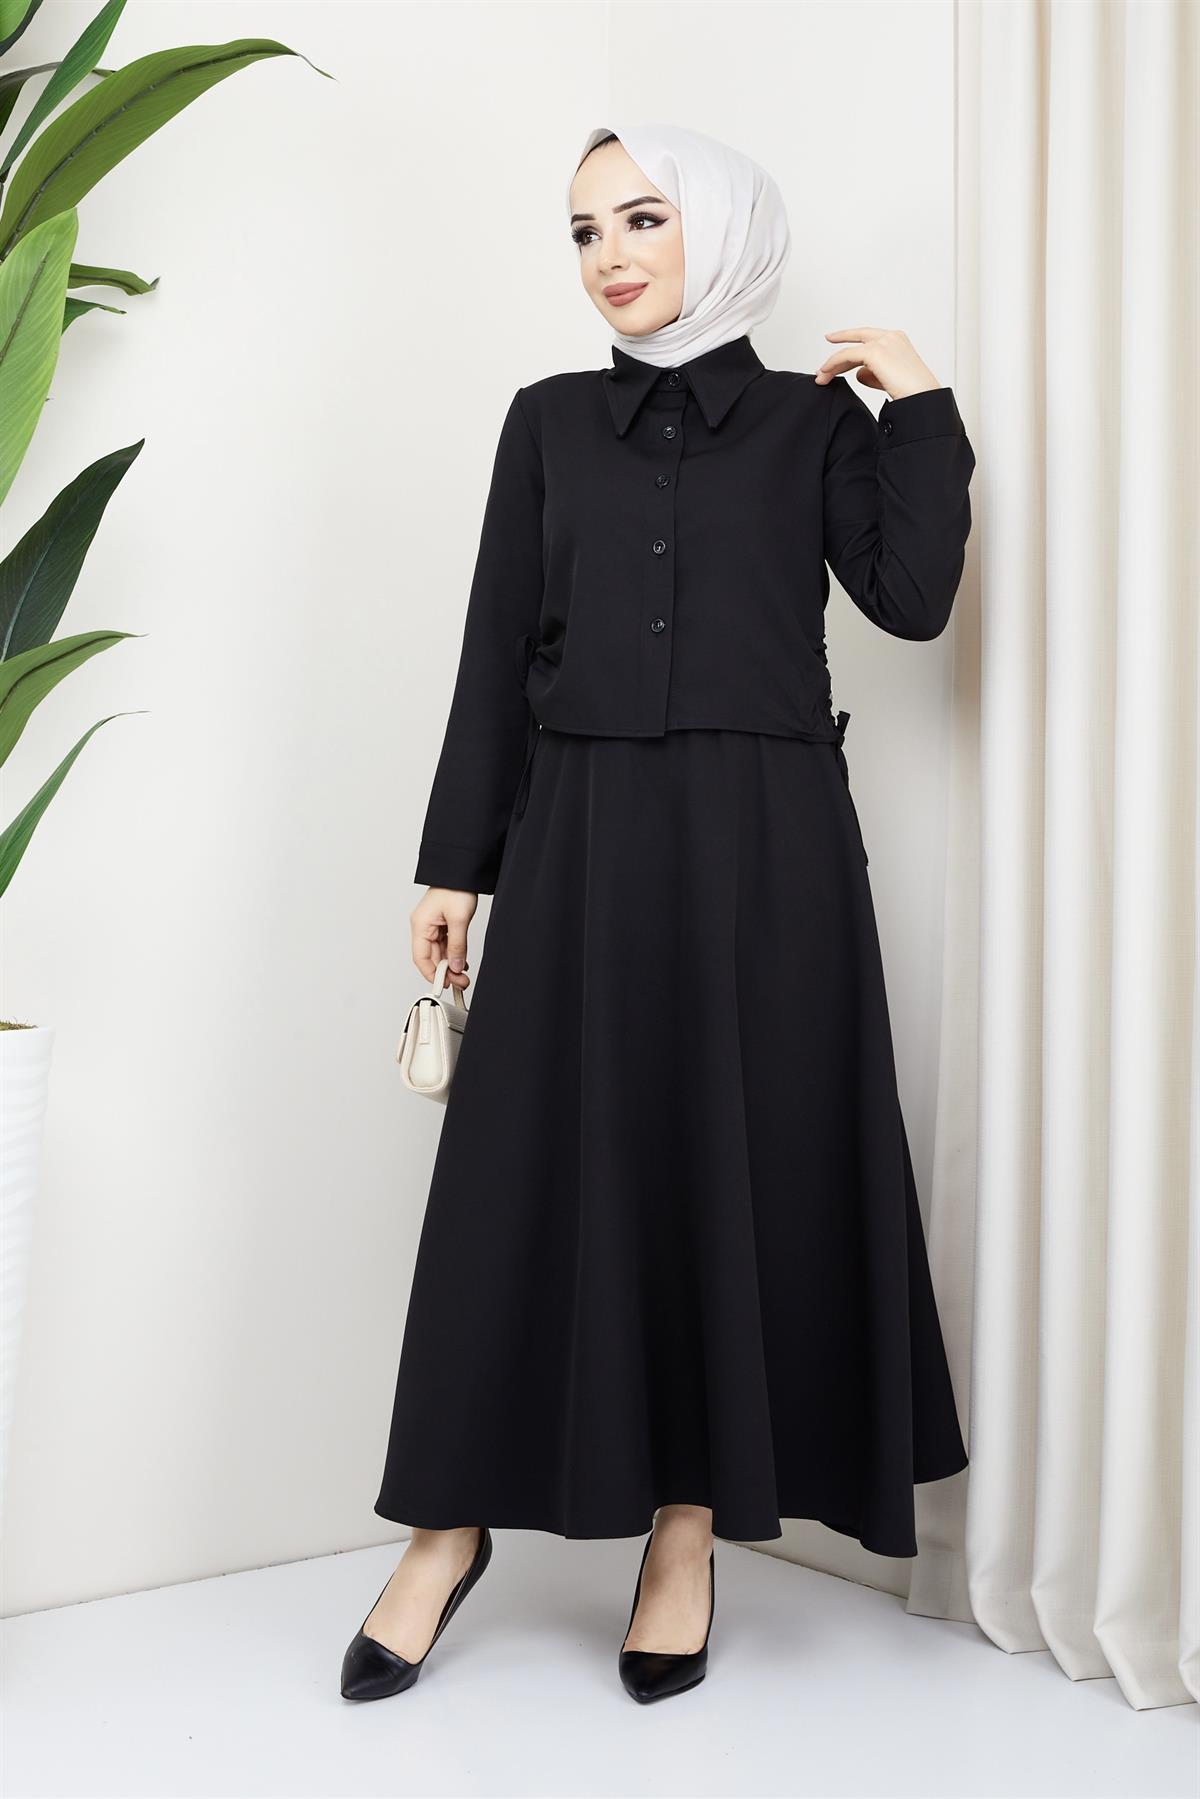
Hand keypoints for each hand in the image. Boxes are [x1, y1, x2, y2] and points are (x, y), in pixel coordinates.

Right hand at [412, 886, 477, 990]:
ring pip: (439, 953)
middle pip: (431, 958)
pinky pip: (445, 944)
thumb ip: (457, 945)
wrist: (462, 870)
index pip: (421, 958)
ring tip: (464, 976)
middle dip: (445, 972)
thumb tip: (456, 967)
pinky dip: (453, 954)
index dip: (431, 974)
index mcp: (420, 925)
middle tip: (461, 982)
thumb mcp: (459, 919)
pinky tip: (462, 962)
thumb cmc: (455, 887)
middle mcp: (423, 927)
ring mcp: (432, 925)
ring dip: (451, 965)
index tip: (444, 985)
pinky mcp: (441, 923)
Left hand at [814, 327, 940, 400]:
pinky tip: (826, 375)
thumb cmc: (911, 392)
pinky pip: (846, 356)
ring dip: (832, 364)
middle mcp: (890, 337)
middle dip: (838, 345)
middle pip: (857, 337)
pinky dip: (833, 365)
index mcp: (897, 340)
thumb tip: (859, 373)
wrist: (921, 397)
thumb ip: (873, 373)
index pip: (869, 335)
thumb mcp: (889, 379)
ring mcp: (882, 342)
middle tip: (823, 355)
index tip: (834, 338)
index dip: (850, 337)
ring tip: (822, 377)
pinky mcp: (874, 352)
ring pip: (849, 350)